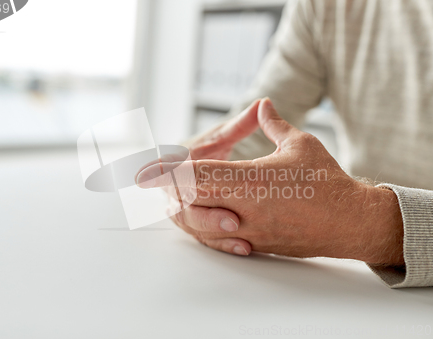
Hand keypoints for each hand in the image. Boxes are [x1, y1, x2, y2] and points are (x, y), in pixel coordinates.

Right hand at [137, 100, 263, 254]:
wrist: (203, 171)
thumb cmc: (212, 150)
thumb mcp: (223, 136)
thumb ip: (240, 124)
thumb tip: (264, 102)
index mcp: (175, 165)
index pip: (169, 173)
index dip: (171, 178)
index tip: (183, 182)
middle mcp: (175, 191)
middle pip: (182, 208)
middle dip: (205, 215)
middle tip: (233, 218)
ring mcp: (186, 211)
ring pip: (193, 226)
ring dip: (215, 232)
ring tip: (242, 235)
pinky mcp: (199, 227)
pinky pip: (206, 239)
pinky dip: (223, 243)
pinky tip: (244, 247)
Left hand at [138, 98, 403, 264]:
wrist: (350, 221)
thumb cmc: (327, 180)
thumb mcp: (300, 143)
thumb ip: (273, 124)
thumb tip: (263, 105)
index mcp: (250, 180)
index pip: (196, 174)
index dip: (166, 171)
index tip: (142, 171)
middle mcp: (243, 208)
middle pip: (191, 201)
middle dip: (170, 190)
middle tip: (156, 181)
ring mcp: (248, 231)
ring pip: (201, 226)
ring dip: (186, 211)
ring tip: (178, 199)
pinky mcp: (257, 245)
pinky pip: (221, 241)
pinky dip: (207, 230)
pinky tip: (205, 221)